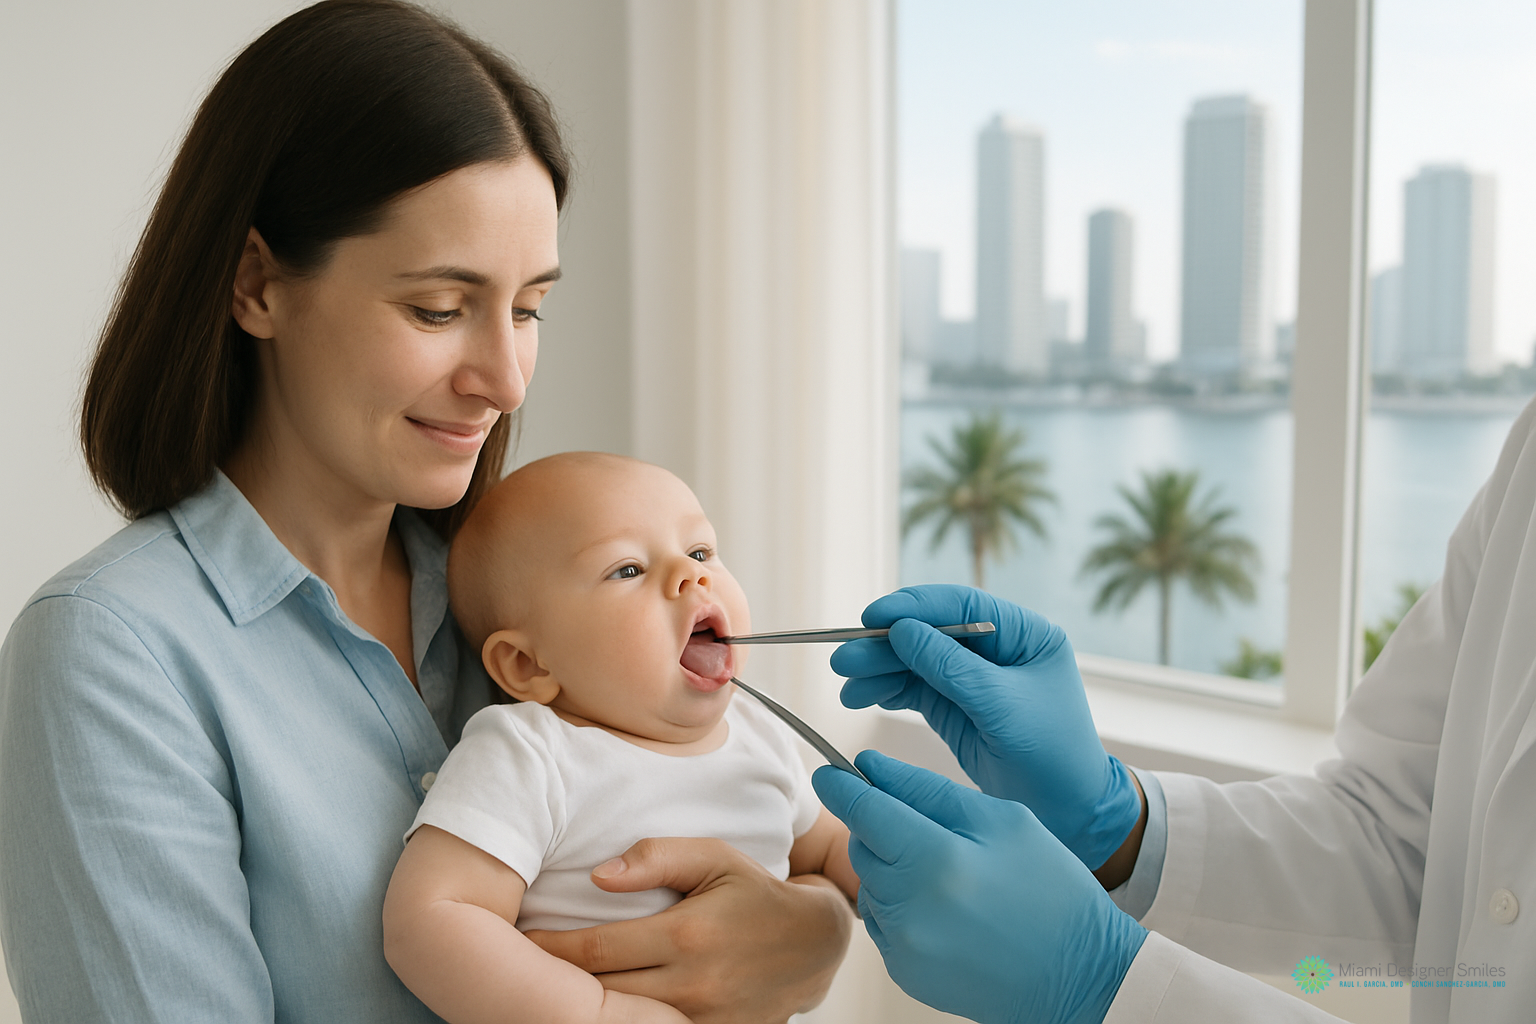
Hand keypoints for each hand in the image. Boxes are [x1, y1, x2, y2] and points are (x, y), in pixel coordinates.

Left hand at [526, 837, 851, 1023]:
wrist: (814, 944)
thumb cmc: (757, 893)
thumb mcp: (714, 857)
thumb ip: (656, 858)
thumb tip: (600, 874)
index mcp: (687, 934)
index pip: (596, 949)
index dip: (550, 949)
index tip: (519, 940)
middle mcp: (693, 984)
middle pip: (601, 992)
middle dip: (556, 982)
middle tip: (516, 968)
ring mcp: (704, 1019)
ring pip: (625, 1020)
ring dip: (587, 1007)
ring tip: (552, 993)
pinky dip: (627, 1021)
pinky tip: (602, 1009)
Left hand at [815, 752, 1147, 1023]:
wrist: (1082, 977)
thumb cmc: (1052, 892)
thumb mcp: (1003, 821)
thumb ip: (928, 790)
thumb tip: (871, 766)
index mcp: (935, 859)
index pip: (862, 810)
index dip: (842, 785)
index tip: (831, 772)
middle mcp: (908, 908)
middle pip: (862, 846)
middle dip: (882, 828)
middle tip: (934, 834)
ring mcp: (902, 946)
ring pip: (870, 883)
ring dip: (893, 870)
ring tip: (951, 878)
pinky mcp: (903, 972)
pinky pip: (883, 921)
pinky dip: (903, 907)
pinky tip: (948, 910)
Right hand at [831, 584, 1140, 868]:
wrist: (1071, 814)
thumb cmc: (1052, 755)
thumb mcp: (1002, 707)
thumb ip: (951, 667)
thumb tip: (901, 629)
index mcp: (1024, 634)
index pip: (960, 606)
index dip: (913, 607)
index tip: (871, 617)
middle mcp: (998, 649)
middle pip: (930, 633)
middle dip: (885, 645)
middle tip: (844, 660)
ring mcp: (974, 678)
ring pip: (915, 661)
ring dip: (878, 670)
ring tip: (845, 685)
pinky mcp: (956, 707)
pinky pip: (914, 690)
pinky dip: (885, 691)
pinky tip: (859, 697)